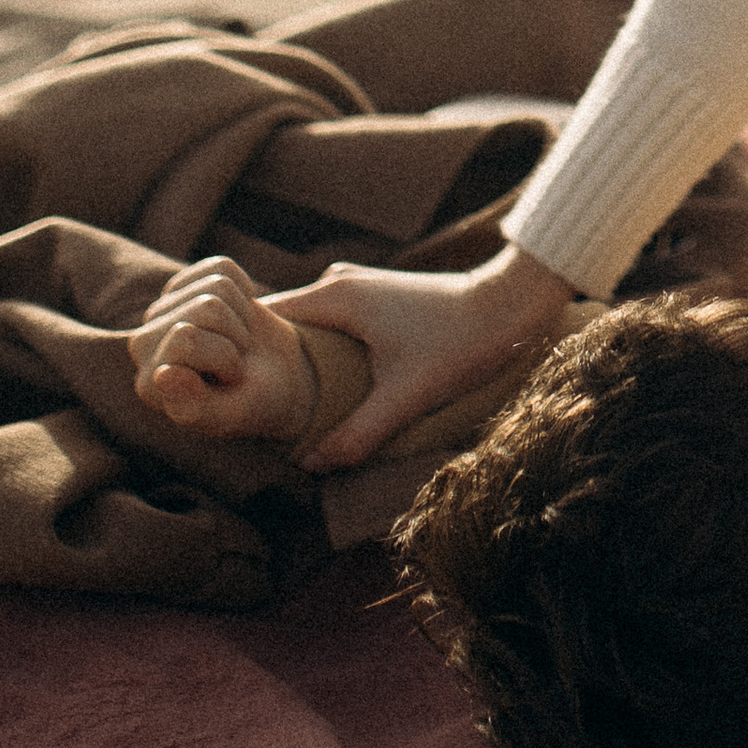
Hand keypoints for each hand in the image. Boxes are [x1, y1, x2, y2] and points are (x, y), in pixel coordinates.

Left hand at [129, 257, 316, 442]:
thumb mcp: (231, 415)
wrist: (275, 383)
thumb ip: (194, 406)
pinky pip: (222, 268)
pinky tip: (238, 319)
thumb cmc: (252, 403)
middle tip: (237, 363)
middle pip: (206, 308)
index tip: (229, 383)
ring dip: (242, 317)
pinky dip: (244, 291)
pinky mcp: (184, 286)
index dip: (225, 358)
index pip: (187, 338)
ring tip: (238, 344)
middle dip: (235, 336)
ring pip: (217, 286)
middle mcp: (144, 344)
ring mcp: (162, 311)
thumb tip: (162, 374)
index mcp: (149, 381)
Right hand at [267, 239, 575, 469]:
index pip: (261, 321)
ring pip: (308, 326)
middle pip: (281, 325)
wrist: (510, 304)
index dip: (244, 356)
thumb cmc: (459, 343)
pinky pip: (330, 324)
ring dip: (299, 360)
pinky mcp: (375, 297)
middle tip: (260, 409)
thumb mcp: (406, 395)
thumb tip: (310, 465)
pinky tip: (327, 386)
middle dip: (270, 364)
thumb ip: (357, 432)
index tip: (237, 395)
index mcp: (333, 295)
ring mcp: (357, 286)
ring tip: (289, 404)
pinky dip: (322, 351)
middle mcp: (337, 282)